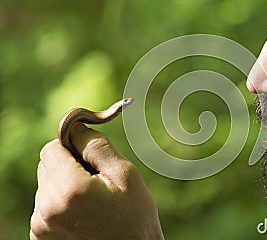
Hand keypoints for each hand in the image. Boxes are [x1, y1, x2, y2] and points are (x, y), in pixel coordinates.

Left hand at [30, 123, 163, 239]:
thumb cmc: (135, 218)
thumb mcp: (126, 175)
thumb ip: (97, 146)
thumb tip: (76, 127)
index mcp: (69, 190)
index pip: (52, 148)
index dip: (72, 147)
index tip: (90, 157)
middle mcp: (47, 210)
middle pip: (46, 166)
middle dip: (69, 166)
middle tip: (96, 182)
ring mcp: (41, 228)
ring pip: (45, 186)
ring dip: (65, 186)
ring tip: (92, 203)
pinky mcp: (41, 238)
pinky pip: (45, 207)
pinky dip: (60, 205)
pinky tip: (83, 215)